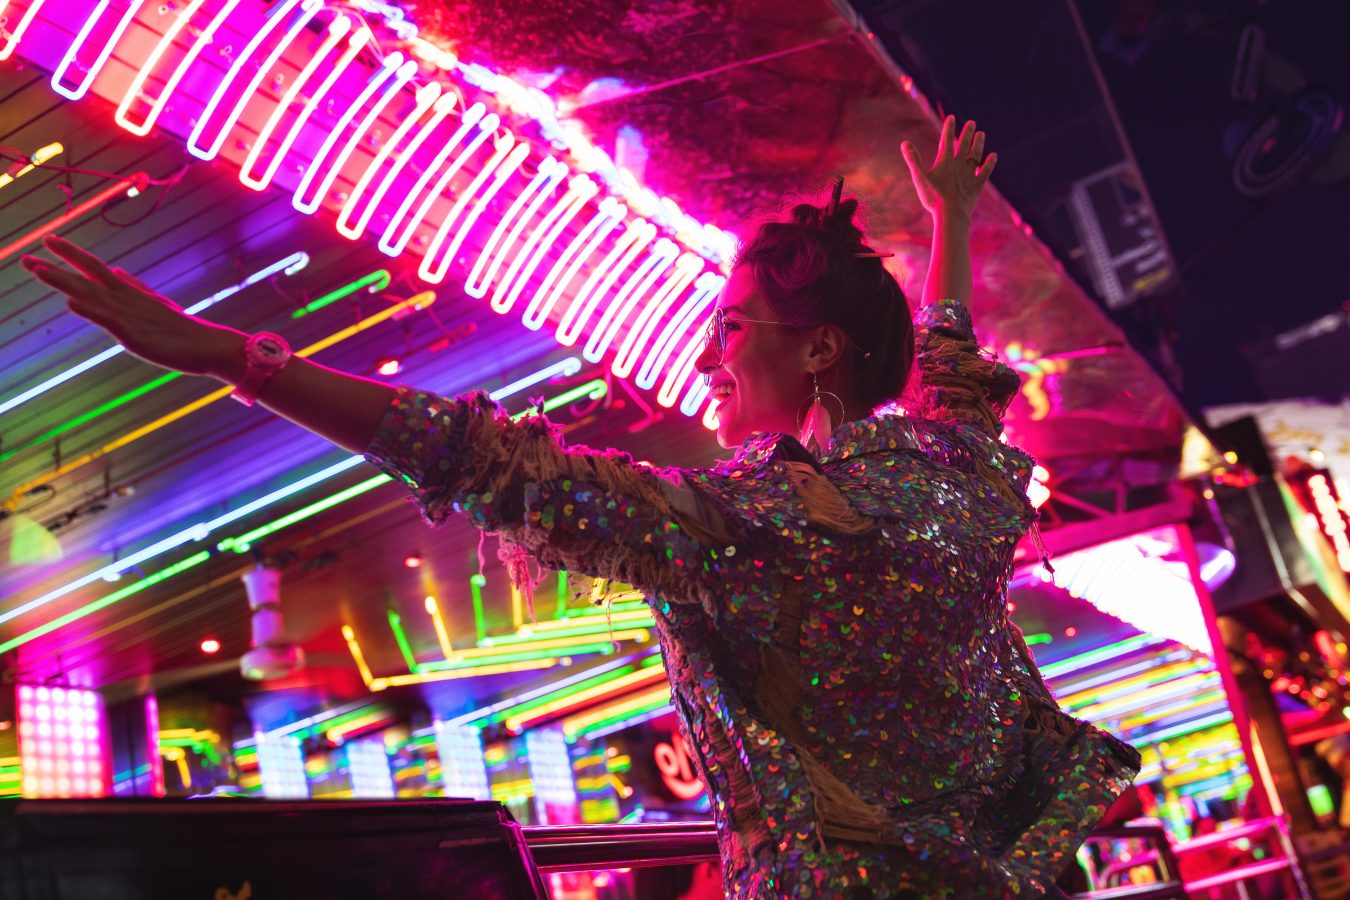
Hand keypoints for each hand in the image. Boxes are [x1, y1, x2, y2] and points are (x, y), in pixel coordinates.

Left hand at [21, 235, 240, 376]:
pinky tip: (70, 302)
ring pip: (90, 293)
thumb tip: (116, 272)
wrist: (209, 345)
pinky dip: (89, 309)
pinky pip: (108, 320)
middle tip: (26, 258)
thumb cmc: (183, 330)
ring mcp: (128, 315)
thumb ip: (134, 288)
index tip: (49, 240)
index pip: (95, 269)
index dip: (72, 254)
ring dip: (63, 280)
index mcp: (128, 294)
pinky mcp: (134, 334)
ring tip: (38, 269)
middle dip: (56, 267)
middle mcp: (124, 300)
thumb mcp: (155, 304)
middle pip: (85, 278)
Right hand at [901, 115, 997, 221]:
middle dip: (967, 133)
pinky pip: (985, 172)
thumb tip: (904, 143)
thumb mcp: (920, 178)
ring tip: (981, 134)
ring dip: (979, 144)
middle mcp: (959, 165)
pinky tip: (993, 156)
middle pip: (964, 145)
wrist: (951, 214)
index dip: (948, 128)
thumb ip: (913, 159)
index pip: (946, 140)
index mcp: (945, 162)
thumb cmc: (933, 197)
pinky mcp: (977, 185)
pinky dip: (990, 163)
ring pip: (976, 155)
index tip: (951, 118)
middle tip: (972, 123)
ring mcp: (970, 174)